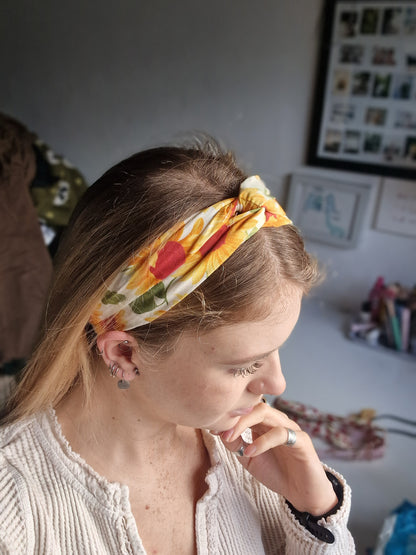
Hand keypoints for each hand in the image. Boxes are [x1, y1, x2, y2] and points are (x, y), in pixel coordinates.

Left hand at [220, 402, 337, 515]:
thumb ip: (235, 444)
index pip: (246, 408)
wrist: (303, 493)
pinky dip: (263, 441)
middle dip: (234, 417)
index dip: (228, 415)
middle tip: (220, 432)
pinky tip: (250, 452)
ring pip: (266, 413)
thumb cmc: (277, 473)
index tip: (211, 425)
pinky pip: (281, 433)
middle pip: (253, 406)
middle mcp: (277, 420)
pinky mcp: (301, 440)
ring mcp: (290, 428)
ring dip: (244, 424)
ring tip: (230, 439)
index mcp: (264, 423)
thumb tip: (219, 431)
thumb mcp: (249, 459)